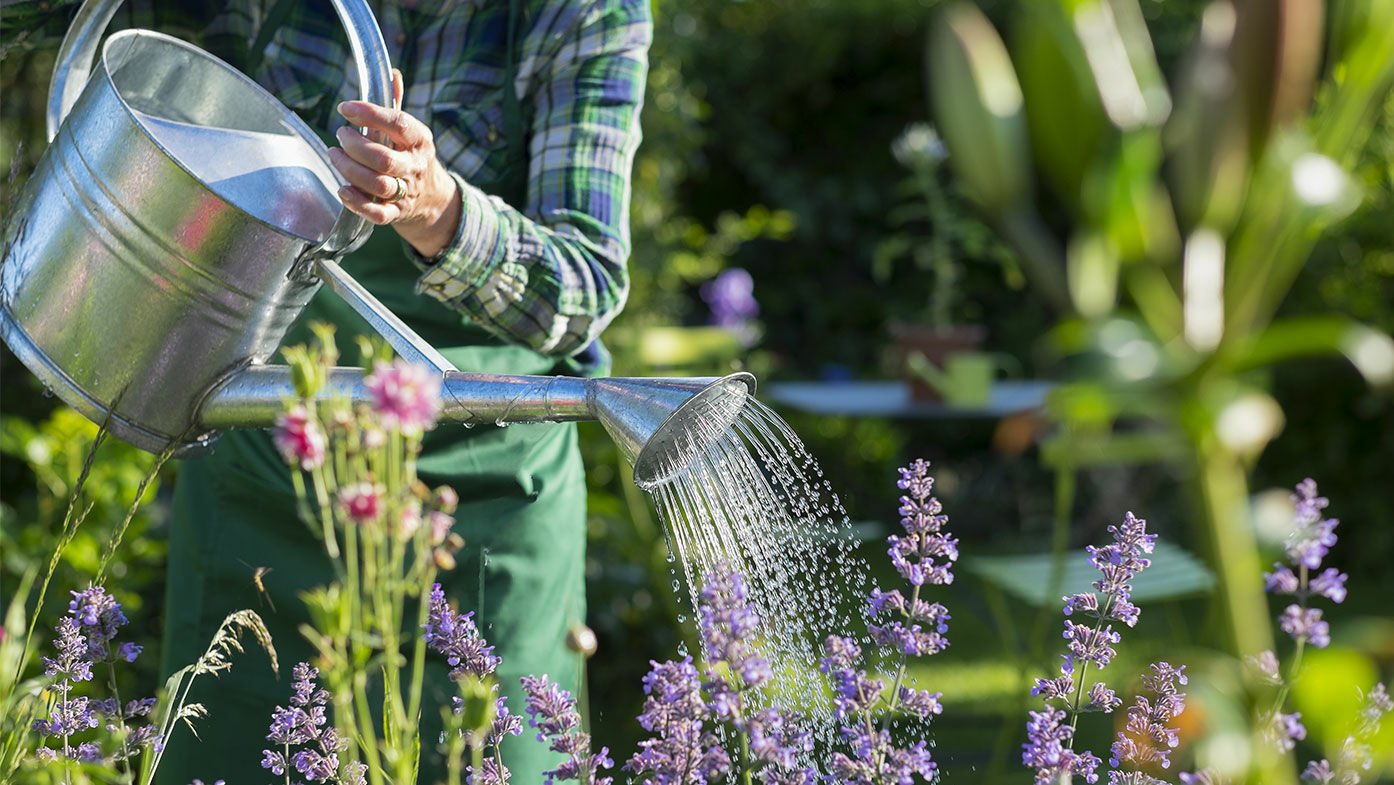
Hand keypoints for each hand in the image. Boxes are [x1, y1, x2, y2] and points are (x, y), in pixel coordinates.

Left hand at [331, 69, 461, 257]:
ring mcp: (407, 192)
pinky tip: (342, 189)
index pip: (398, 124)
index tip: (345, 108)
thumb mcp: (409, 129)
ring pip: (377, 184)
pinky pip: (377, 213)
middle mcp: (414, 166)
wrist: (431, 197)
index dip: (370, 114)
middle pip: (383, 159)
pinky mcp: (396, 213)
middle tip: (340, 135)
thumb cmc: (409, 154)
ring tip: (334, 154)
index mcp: (419, 140)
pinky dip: (357, 203)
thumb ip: (396, 103)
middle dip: (354, 146)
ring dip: (349, 170)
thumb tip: (391, 72)